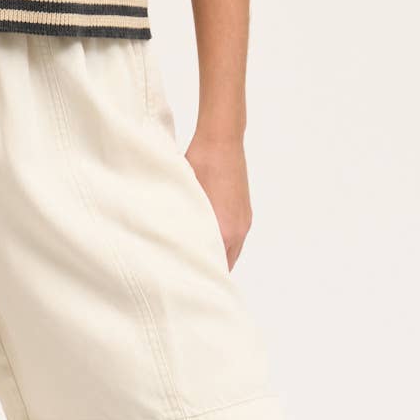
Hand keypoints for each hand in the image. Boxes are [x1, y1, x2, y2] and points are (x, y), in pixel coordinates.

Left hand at [185, 133, 252, 269]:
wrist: (222, 139)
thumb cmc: (201, 162)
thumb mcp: (186, 194)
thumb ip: (185, 222)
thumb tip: (175, 239)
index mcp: (225, 230)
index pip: (218, 268)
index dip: (204, 274)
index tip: (190, 280)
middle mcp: (239, 229)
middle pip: (227, 262)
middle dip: (211, 266)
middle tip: (189, 271)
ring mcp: (244, 219)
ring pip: (232, 248)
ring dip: (217, 252)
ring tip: (196, 253)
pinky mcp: (245, 210)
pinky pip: (235, 235)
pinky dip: (223, 239)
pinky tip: (206, 232)